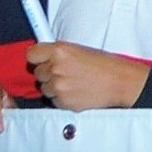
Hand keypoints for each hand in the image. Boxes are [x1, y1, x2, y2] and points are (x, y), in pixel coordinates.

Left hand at [27, 41, 148, 110]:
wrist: (120, 82)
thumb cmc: (104, 65)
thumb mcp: (79, 50)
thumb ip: (59, 53)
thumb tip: (43, 57)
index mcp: (59, 50)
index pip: (31, 54)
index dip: (38, 58)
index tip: (43, 61)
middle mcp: (56, 67)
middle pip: (37, 73)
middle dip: (48, 74)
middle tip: (65, 73)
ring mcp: (58, 86)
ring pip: (45, 89)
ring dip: (55, 88)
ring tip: (74, 84)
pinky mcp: (63, 102)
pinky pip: (54, 101)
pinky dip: (62, 99)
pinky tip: (77, 93)